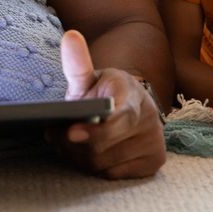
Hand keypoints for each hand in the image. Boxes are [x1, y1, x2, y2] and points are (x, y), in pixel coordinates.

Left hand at [55, 30, 164, 178]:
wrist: (129, 105)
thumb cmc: (102, 92)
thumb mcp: (89, 78)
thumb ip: (77, 63)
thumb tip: (70, 36)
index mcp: (133, 95)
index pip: (119, 119)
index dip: (95, 130)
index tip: (70, 133)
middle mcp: (150, 120)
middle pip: (102, 147)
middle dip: (74, 145)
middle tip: (56, 135)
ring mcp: (155, 143)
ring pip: (104, 165)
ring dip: (80, 157)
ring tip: (72, 143)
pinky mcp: (154, 163)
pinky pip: (113, 175)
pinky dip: (96, 168)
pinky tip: (90, 153)